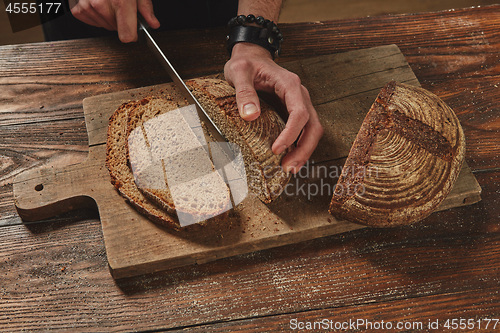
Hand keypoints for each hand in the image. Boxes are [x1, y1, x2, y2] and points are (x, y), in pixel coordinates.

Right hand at [68, 0, 159, 41]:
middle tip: (120, 6)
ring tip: (110, 2)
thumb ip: (145, 8)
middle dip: (121, 21)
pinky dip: (97, 15)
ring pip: (105, 26)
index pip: (127, 36)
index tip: (134, 30)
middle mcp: (102, 5)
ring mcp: (88, 7)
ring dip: (109, 18)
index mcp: (120, 2)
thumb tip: (153, 23)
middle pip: (116, 30)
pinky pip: (91, 21)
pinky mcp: (79, 9)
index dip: (133, 34)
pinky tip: (100, 4)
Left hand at [224, 43, 323, 173]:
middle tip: (288, 167)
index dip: (291, 134)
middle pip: (313, 126)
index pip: (299, 113)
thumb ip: (244, 93)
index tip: (276, 149)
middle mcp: (300, 95)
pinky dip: (299, 146)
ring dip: (304, 151)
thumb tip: (250, 116)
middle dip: (304, 149)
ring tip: (289, 168)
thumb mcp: (239, 72)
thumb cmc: (246, 63)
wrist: (251, 56)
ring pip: (312, 130)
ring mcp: (300, 103)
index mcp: (290, 84)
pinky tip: (290, 159)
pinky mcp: (294, 111)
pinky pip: (304, 130)